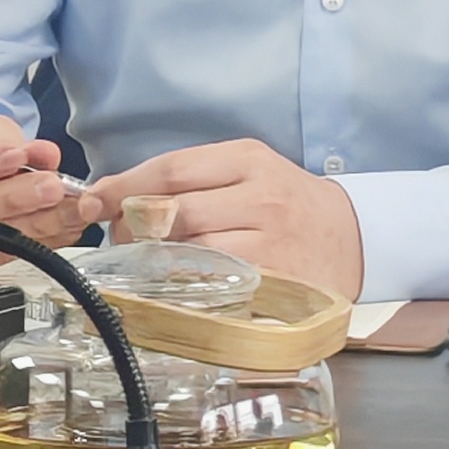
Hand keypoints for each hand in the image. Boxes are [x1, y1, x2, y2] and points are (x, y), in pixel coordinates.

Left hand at [88, 140, 363, 299]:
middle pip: (176, 211)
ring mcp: (271, 240)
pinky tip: (174, 290)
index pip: (172, 168)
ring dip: (155, 262)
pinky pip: (217, 286)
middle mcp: (260, 195)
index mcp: (247, 159)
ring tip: (142, 265)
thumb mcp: (249, 172)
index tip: (94, 200)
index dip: (125, 186)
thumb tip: (123, 199)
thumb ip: (195, 180)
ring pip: (193, 251)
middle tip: (116, 240)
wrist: (354, 237)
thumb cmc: (289, 205)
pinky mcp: (277, 280)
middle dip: (133, 229)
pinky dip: (187, 289)